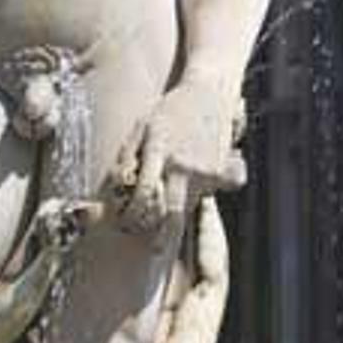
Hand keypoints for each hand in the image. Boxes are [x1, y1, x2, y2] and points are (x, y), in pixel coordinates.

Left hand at [112, 79, 245, 233]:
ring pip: (188, 208)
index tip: (126, 220)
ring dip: (174, 215)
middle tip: (151, 248)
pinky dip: (194, 198)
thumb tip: (119, 188)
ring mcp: (207, 170)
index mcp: (159, 150)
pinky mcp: (223, 173)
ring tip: (164, 209)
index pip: (145, 194)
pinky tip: (189, 186)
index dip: (133, 214)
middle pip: (173, 214)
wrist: (210, 94)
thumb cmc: (169, 111)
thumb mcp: (140, 127)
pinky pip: (206, 197)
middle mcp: (184, 163)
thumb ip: (128, 157)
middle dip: (160, 236)